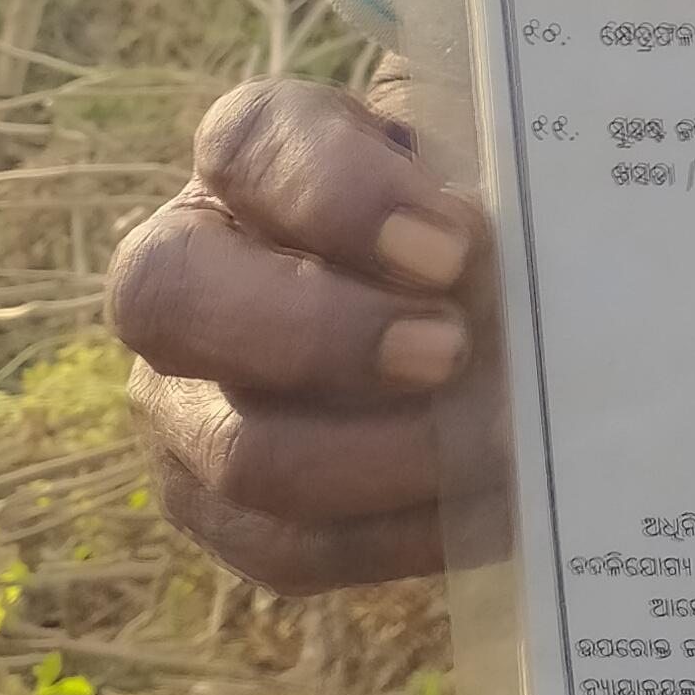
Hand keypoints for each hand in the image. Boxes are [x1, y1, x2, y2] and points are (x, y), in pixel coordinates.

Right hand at [106, 77, 483, 595]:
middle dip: (323, 334)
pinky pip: (283, 546)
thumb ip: (483, 168)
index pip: (245, 147)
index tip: (451, 242)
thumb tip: (519, 236)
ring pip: (233, 448)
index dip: (340, 197)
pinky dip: (394, 535)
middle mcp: (180, 274)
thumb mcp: (473, 161)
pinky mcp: (217, 506)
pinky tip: (486, 507)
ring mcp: (180, 401)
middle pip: (175, 298)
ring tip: (489, 441)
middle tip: (451, 350)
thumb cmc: (465, 220)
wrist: (464, 320)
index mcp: (246, 161)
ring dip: (373, 456)